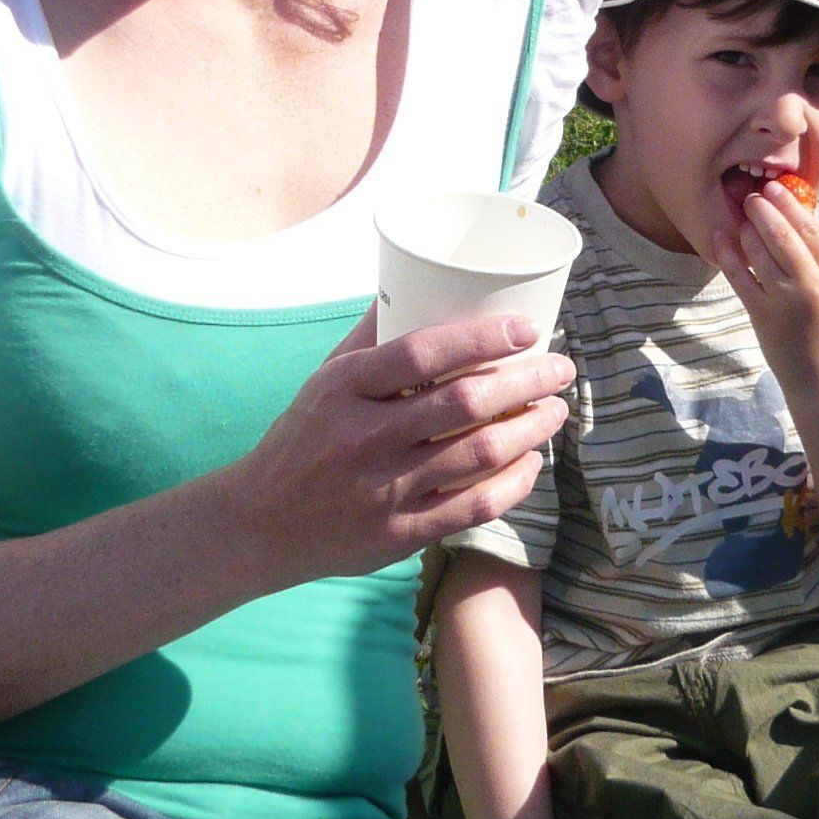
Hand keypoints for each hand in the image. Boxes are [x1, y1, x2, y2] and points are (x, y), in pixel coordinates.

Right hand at [227, 313, 570, 588]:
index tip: (526, 330)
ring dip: (530, 429)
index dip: (481, 337)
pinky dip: (513, 482)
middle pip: (463, 402)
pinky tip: (530, 462)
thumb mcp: (323, 382)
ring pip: (478, 454)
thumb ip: (370, 339)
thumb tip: (414, 283)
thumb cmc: (300, 442)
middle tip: (560, 369)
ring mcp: (384, 490)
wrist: (258, 526)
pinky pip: (473, 506)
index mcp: (344, 389)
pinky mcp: (399, 535)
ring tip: (555, 411)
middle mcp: (364, 438)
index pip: (422, 353)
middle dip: (526, 381)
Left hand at [712, 181, 818, 400]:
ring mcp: (786, 300)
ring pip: (759, 252)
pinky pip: (740, 276)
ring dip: (746, 229)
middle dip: (764, 210)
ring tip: (741, 217)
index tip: (775, 189)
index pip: (811, 228)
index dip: (790, 204)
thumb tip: (795, 216)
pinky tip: (720, 238)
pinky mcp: (762, 315)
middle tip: (752, 196)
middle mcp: (813, 284)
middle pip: (783, 234)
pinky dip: (728, 254)